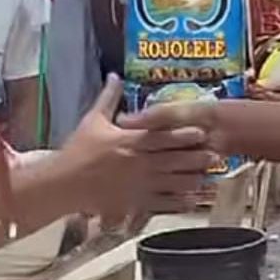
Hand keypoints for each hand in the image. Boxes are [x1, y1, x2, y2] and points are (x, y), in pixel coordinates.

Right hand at [60, 76, 212, 220]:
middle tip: (216, 155)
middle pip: (173, 160)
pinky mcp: (133, 203)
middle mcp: (138, 163)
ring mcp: (138, 186)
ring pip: (172, 183)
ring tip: (209, 177)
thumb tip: (115, 75)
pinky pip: (160, 204)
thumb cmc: (77, 150)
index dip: (183, 135)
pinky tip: (192, 201)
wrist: (63, 183)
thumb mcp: (92, 120)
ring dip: (192, 180)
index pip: (161, 137)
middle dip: (196, 158)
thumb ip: (108, 98)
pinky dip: (177, 203)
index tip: (201, 131)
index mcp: (129, 141)